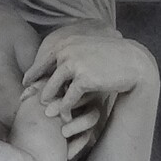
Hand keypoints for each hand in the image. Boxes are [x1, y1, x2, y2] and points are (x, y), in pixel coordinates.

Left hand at [24, 27, 155, 110]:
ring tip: (48, 113)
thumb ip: (71, 55)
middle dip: (38, 91)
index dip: (33, 75)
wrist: (134, 61)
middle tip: (32, 103)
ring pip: (52, 90)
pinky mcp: (84, 79)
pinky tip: (66, 118)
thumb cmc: (111, 57)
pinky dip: (66, 110)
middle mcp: (66, 51)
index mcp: (65, 42)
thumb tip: (54, 66)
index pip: (41, 61)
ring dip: (50, 104)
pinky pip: (68, 99)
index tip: (27, 85)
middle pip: (43, 77)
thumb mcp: (87, 50)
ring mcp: (74, 65)